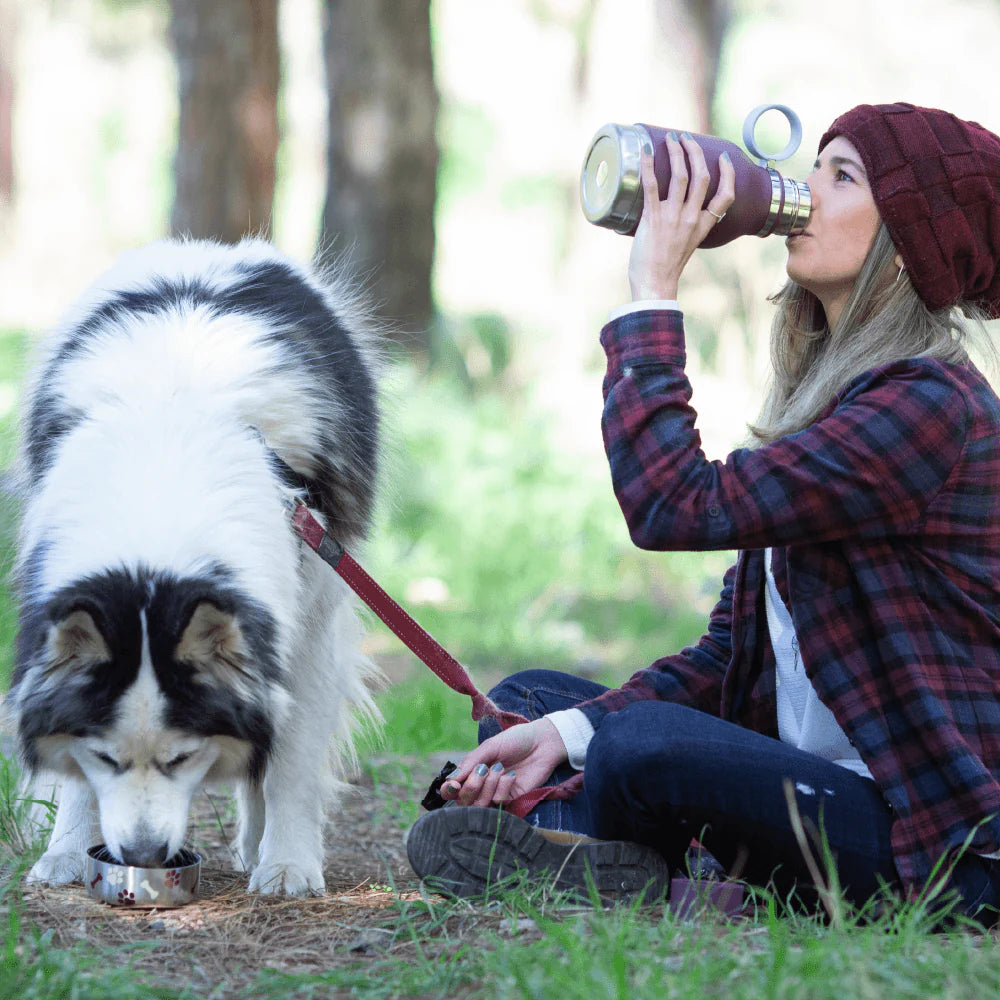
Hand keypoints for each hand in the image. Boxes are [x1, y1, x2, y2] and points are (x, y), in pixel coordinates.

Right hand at [439, 718, 568, 807]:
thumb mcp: (489, 746)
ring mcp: (495, 793)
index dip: (448, 791)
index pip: (452, 789)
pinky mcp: (511, 800)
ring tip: (500, 768)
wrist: (542, 743)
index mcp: (472, 770)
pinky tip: (512, 776)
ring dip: (488, 786)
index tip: (453, 785)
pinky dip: (503, 787)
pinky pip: (499, 802)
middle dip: (472, 786)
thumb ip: (470, 762)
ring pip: (480, 804)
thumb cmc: (515, 740)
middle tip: (483, 770)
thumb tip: (450, 781)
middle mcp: (481, 785)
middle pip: (464, 801)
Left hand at [627, 131, 735, 300]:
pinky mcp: (653, 219)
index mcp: (703, 225)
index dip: (728, 173)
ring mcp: (673, 218)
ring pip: (681, 176)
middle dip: (695, 152)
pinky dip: (648, 166)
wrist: (654, 283)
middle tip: (686, 138)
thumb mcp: (686, 244)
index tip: (724, 158)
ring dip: (676, 152)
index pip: (726, 196)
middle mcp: (691, 218)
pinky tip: (646, 153)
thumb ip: (686, 224)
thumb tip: (672, 205)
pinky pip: (652, 186)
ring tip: (671, 139)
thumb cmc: (666, 266)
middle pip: (701, 176)